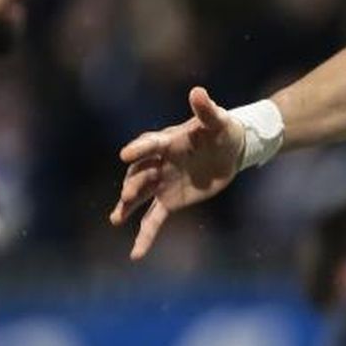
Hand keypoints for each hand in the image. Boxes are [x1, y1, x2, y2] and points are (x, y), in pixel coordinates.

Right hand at [110, 86, 244, 259]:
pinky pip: (153, 219)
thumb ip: (206, 109)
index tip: (125, 154)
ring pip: (140, 197)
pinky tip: (135, 254)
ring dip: (127, 206)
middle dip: (133, 183)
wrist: (230, 150)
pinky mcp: (169, 201)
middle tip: (128, 194)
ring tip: (115, 219)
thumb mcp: (218, 120)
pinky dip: (144, 235)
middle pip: (141, 173)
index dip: (139, 149)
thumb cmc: (222, 130)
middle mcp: (158, 163)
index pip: (150, 144)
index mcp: (167, 141)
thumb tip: (197, 91)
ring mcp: (161, 183)